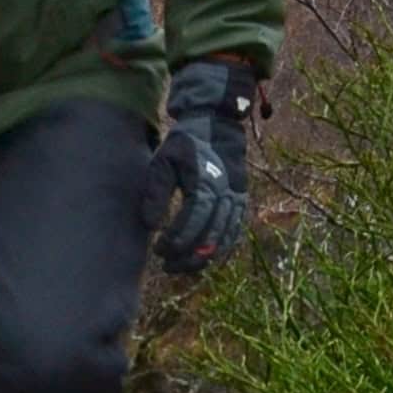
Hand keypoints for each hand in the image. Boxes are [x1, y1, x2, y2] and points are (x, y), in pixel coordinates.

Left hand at [141, 60, 254, 273]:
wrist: (217, 126)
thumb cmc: (184, 144)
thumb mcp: (163, 160)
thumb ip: (156, 192)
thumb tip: (150, 226)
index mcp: (205, 181)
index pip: (192, 221)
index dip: (176, 240)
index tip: (159, 250)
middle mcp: (226, 193)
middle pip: (209, 235)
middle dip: (187, 255)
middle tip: (166, 264)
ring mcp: (238, 198)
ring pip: (224, 239)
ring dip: (203, 257)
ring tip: (181, 267)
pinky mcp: (242, 202)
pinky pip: (235, 233)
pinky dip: (220, 249)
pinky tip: (203, 258)